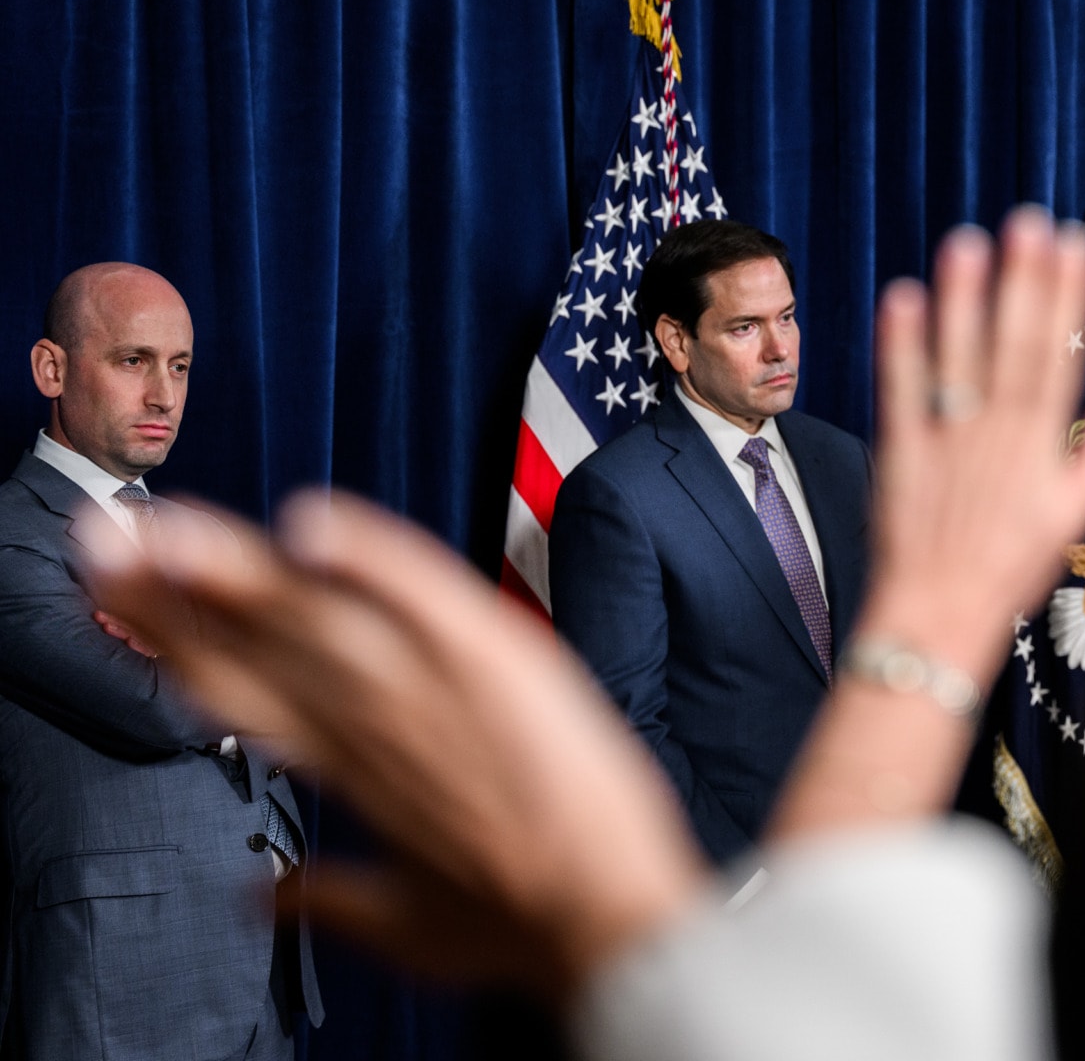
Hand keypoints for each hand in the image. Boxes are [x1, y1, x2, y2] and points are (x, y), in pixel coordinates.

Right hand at [80, 493, 705, 1001]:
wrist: (610, 920)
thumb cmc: (521, 923)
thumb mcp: (407, 927)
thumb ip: (324, 896)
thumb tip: (259, 894)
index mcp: (351, 776)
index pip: (241, 694)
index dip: (174, 643)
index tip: (118, 593)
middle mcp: (378, 726)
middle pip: (260, 646)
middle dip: (176, 592)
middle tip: (107, 537)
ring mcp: (437, 690)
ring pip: (320, 619)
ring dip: (240, 570)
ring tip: (170, 530)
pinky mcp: (501, 661)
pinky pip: (426, 594)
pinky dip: (372, 557)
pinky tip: (313, 524)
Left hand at [857, 207, 1084, 684]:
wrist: (939, 619)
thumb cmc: (1007, 573)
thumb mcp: (1070, 518)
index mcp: (1040, 449)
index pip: (1058, 357)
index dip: (1066, 298)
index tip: (1073, 243)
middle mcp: (997, 438)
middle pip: (1014, 347)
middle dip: (1022, 282)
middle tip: (1028, 221)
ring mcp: (947, 444)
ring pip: (958, 360)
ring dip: (964, 300)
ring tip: (967, 241)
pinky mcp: (900, 455)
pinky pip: (901, 392)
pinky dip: (902, 346)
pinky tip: (905, 297)